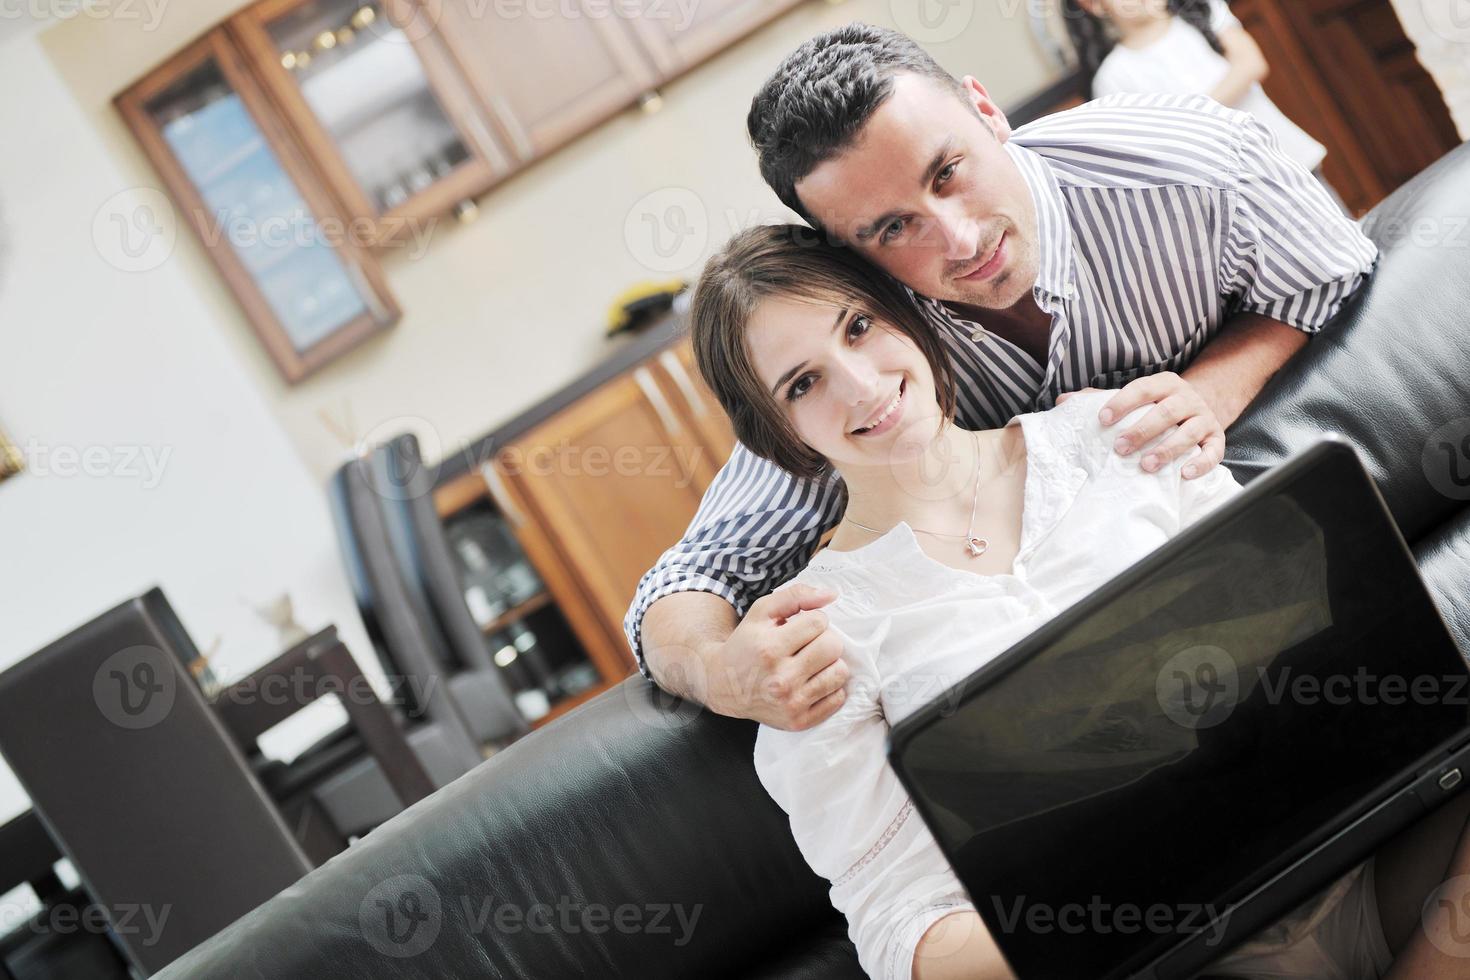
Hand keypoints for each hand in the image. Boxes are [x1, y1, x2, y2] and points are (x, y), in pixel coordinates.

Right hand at [710, 582, 846, 730]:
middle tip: (808, 644)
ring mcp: (791, 703)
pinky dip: (829, 687)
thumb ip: (796, 595)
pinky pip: (837, 698)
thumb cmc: (747, 644)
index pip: (819, 622)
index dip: (813, 620)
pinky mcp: (799, 721)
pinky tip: (812, 681)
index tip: (800, 627)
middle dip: (824, 639)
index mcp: (769, 648)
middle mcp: (781, 679)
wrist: (723, 685)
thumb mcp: (761, 612)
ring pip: (840, 672)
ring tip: (811, 662)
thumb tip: (831, 595)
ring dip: (829, 663)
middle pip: (833, 646)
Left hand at [1059, 373, 1224, 478]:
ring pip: (1189, 432)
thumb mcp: (1134, 397)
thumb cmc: (1157, 406)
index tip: (1103, 419)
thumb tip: (1062, 402)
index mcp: (1164, 384)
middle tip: (1120, 448)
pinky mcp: (1217, 438)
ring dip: (1168, 449)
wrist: (1201, 406)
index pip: (1143, 388)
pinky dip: (1202, 462)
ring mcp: (1204, 417)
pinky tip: (1184, 473)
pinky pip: (1214, 451)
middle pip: (1167, 412)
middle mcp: (1187, 398)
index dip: (1123, 402)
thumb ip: (1099, 398)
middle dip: (1142, 430)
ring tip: (1146, 465)